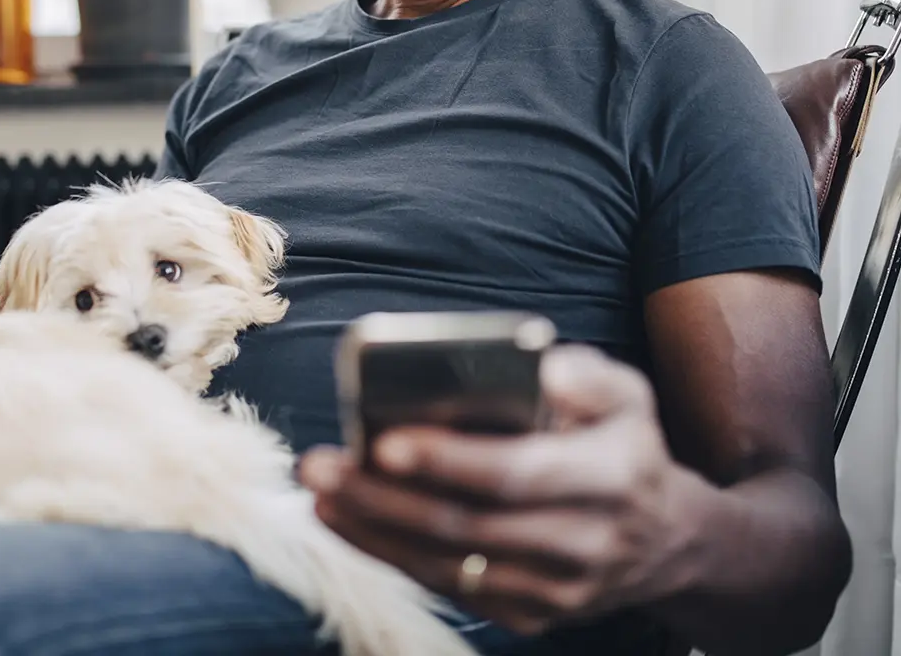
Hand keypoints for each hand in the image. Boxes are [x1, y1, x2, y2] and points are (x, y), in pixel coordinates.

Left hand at [300, 345, 701, 633]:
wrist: (664, 540)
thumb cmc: (624, 445)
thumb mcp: (628, 394)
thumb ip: (588, 376)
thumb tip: (542, 369)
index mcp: (610, 478)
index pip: (517, 473)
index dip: (448, 461)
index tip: (384, 440)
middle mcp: (585, 544)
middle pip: (467, 526)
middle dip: (383, 497)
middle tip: (320, 466)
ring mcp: (557, 590)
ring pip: (449, 564)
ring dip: (373, 529)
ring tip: (319, 490)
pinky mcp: (532, 615)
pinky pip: (450, 589)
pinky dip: (390, 554)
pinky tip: (347, 520)